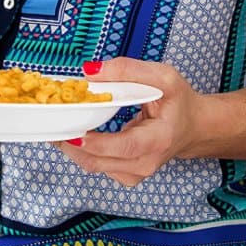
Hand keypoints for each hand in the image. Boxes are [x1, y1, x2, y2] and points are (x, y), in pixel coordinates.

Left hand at [60, 58, 207, 187]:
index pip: (122, 147)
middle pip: (99, 162)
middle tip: (52, 122)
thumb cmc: (179, 102)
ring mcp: (135, 174)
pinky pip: (97, 166)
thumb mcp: (163, 76)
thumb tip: (90, 72)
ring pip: (94, 167)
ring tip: (59, 125)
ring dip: (73, 148)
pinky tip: (75, 134)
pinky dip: (82, 151)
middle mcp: (145, 163)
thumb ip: (128, 70)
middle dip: (71, 143)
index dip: (94, 141)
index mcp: (157, 140)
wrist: (193, 127)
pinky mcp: (126, 175)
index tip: (71, 129)